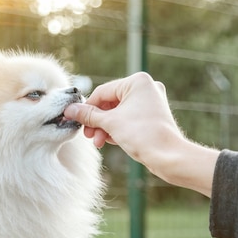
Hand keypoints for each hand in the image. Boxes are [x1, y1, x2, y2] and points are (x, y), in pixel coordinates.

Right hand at [64, 72, 218, 196]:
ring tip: (99, 142)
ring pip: (118, 113)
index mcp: (137, 81)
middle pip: (110, 103)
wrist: (167, 156)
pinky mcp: (151, 116)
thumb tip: (70, 110)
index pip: (102, 92)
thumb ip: (88, 115)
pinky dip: (116, 129)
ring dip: (105, 127)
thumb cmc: (142, 135)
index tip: (75, 120)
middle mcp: (146, 88)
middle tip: (88, 135)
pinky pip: (127, 119)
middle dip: (97, 121)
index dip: (87, 108)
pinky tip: (108, 141)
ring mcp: (150, 102)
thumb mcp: (109, 123)